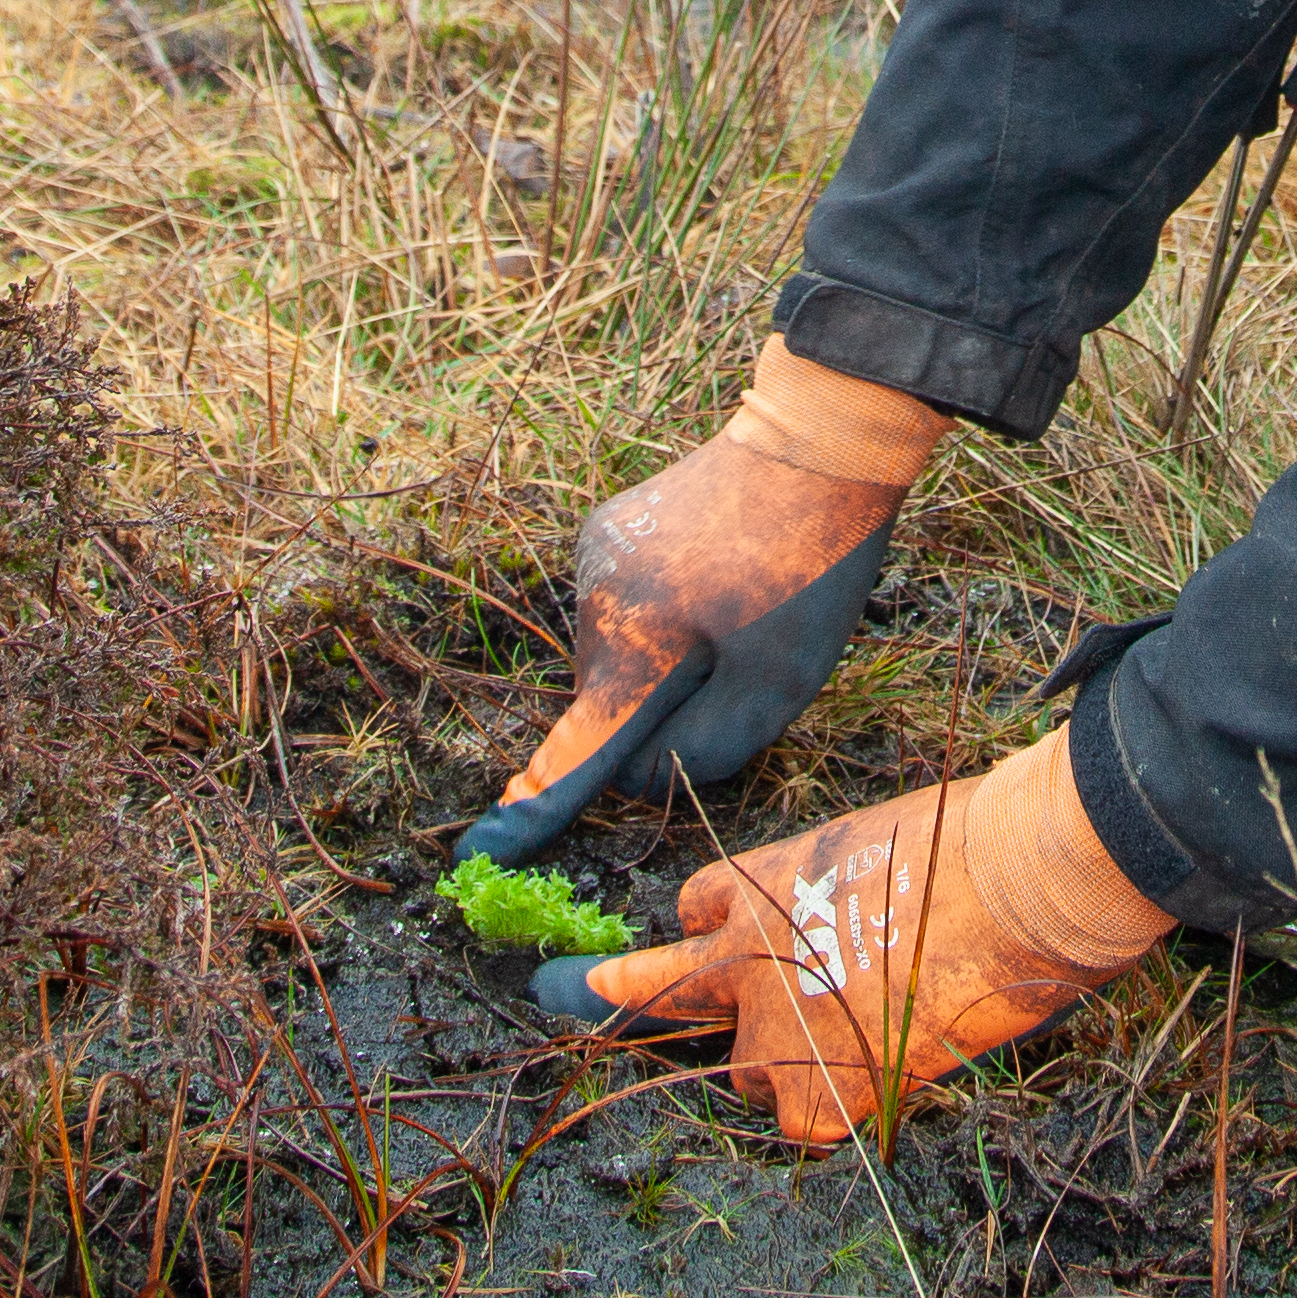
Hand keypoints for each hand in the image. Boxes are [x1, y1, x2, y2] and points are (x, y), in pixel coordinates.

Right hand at [467, 341, 940, 860]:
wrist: (818, 438)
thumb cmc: (808, 566)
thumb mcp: (778, 683)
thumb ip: (702, 749)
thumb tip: (641, 776)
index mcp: (631, 646)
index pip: (574, 752)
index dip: (533, 814)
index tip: (477, 859)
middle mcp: (592, 600)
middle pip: (613, 703)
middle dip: (667, 708)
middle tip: (751, 659)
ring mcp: (595, 556)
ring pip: (622, 655)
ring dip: (670, 658)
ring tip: (746, 603)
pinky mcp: (611, 528)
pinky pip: (628, 608)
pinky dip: (665, 618)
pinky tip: (721, 576)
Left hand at [536, 731, 1171, 1143]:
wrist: (1008, 890)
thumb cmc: (970, 848)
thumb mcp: (884, 848)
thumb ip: (842, 897)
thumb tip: (859, 929)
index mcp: (762, 884)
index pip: (696, 910)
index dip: (708, 926)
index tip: (711, 933)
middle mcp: (744, 960)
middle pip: (658, 990)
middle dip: (618, 995)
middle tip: (574, 993)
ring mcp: (773, 1031)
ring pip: (745, 1073)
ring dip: (782, 1067)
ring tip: (851, 1047)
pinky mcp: (817, 1091)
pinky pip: (804, 1123)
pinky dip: (836, 1114)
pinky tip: (878, 1085)